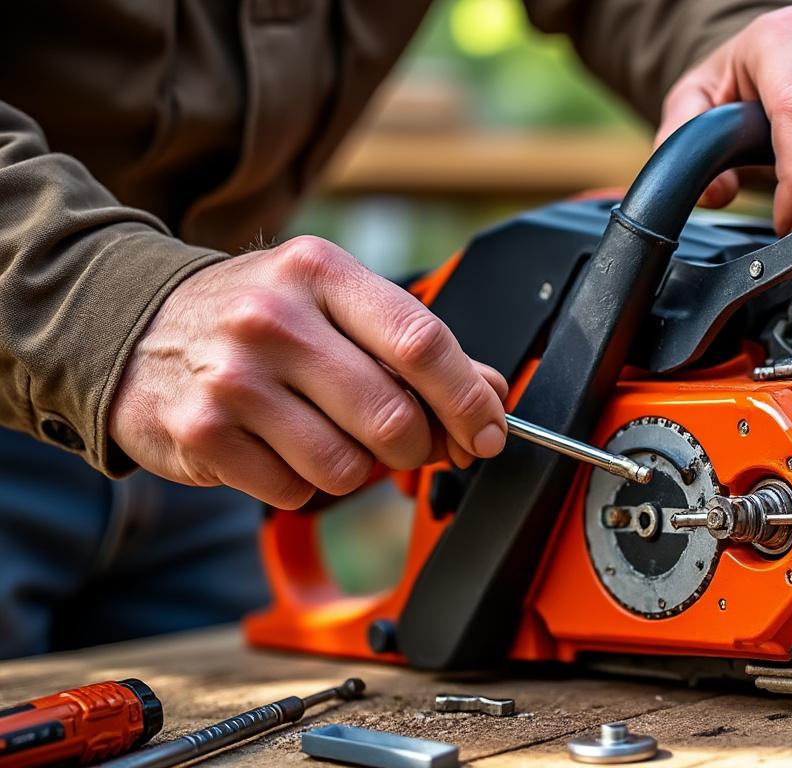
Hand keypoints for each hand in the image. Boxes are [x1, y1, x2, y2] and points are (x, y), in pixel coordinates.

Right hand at [109, 236, 508, 508]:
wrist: (133, 328)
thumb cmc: (257, 317)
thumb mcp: (333, 302)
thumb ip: (413, 345)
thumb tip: (491, 396)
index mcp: (319, 272)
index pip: (421, 342)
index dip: (468, 399)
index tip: (489, 432)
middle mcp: (273, 319)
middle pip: (393, 418)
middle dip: (417, 446)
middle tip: (407, 443)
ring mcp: (233, 379)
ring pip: (348, 467)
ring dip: (355, 468)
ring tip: (323, 432)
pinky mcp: (202, 435)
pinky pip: (296, 491)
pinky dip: (302, 482)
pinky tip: (277, 446)